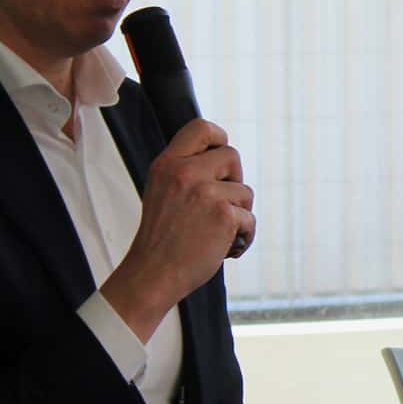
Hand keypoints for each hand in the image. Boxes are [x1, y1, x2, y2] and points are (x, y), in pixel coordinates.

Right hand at [101, 119, 255, 340]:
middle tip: (222, 204)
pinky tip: (227, 250)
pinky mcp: (224, 215)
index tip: (221, 157)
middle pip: (232, 156)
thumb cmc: (162, 239)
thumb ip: (187, 172)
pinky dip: (244, 237)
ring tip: (219, 233)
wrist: (153, 274)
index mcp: (167, 164)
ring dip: (239, 214)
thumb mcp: (163, 192)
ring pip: (245, 191)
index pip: (201, 128)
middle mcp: (185, 173)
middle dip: (234, 181)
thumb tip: (224, 157)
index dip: (219, 138)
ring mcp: (205, 193)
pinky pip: (250, 219)